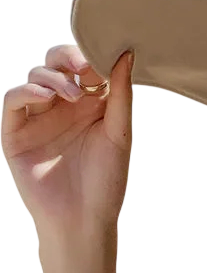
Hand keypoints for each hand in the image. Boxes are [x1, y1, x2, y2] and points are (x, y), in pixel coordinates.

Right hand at [2, 43, 134, 245]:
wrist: (82, 218)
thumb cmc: (106, 179)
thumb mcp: (120, 132)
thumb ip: (121, 93)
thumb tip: (126, 53)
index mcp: (92, 103)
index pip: (86, 65)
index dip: (92, 56)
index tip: (104, 58)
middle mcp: (64, 106)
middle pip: (56, 62)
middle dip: (67, 57)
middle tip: (83, 68)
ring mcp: (39, 117)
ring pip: (35, 76)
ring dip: (52, 77)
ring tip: (72, 95)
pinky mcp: (16, 133)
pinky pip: (13, 100)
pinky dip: (27, 91)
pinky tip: (47, 98)